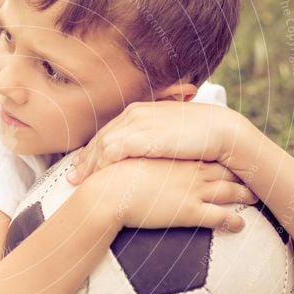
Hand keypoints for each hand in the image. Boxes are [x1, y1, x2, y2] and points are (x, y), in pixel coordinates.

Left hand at [67, 101, 245, 184]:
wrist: (220, 131)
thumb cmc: (200, 134)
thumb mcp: (170, 133)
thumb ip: (153, 138)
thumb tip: (145, 151)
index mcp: (139, 110)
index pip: (109, 131)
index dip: (94, 149)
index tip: (83, 165)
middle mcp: (134, 114)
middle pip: (100, 138)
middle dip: (85, 159)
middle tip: (73, 178)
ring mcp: (136, 124)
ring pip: (102, 146)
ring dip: (90, 166)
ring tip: (80, 183)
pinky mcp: (141, 136)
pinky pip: (112, 153)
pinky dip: (102, 166)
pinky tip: (97, 180)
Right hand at [87, 157, 257, 231]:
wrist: (110, 191)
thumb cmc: (115, 175)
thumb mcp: (130, 157)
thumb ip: (141, 157)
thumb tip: (140, 158)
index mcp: (178, 157)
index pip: (207, 152)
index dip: (221, 154)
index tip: (231, 156)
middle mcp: (190, 171)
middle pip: (224, 169)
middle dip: (241, 171)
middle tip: (255, 174)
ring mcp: (193, 190)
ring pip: (229, 190)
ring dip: (245, 194)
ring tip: (256, 197)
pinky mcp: (190, 211)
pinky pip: (219, 217)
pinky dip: (233, 221)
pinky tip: (241, 225)